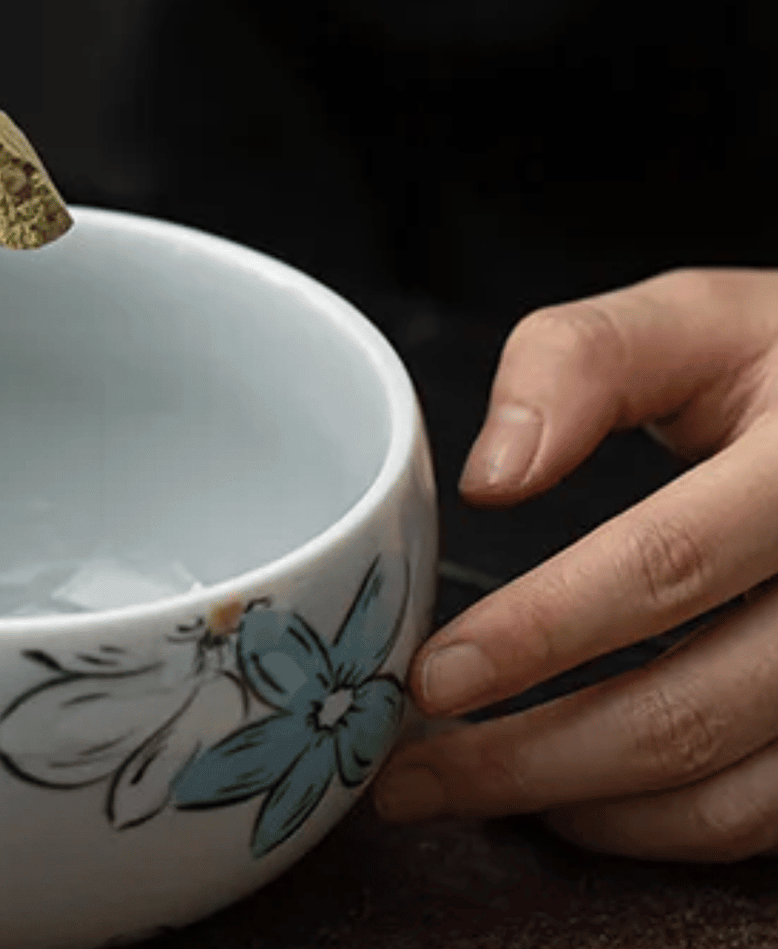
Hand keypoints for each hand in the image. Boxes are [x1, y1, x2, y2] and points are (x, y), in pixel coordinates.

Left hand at [374, 270, 777, 860]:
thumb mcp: (691, 320)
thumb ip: (578, 364)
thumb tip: (490, 476)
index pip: (664, 566)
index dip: (539, 632)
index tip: (430, 676)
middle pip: (687, 712)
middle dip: (527, 756)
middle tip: (405, 772)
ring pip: (726, 794)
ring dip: (581, 806)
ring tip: (462, 786)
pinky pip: (766, 818)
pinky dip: (660, 828)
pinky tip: (571, 798)